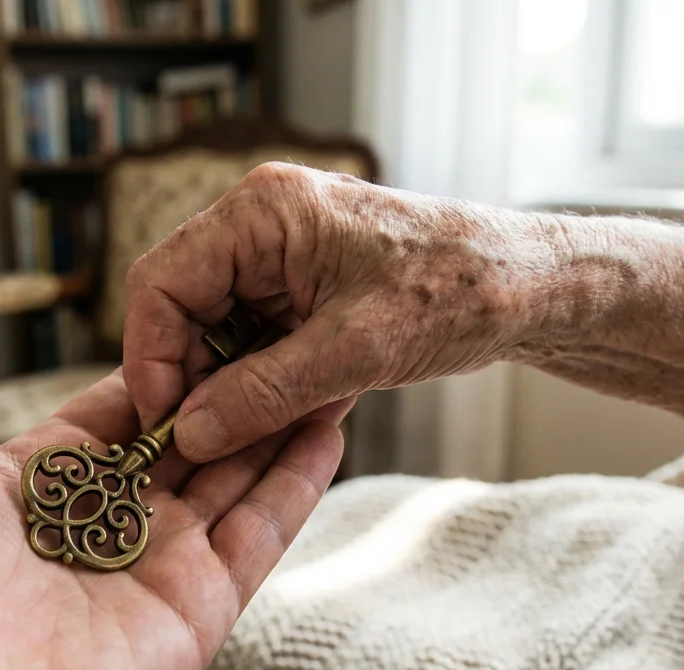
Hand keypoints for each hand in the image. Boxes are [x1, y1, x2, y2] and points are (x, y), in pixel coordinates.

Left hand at [0, 317, 348, 669]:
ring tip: (326, 362)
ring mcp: (148, 573)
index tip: (211, 314)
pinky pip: (254, 541)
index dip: (165, 369)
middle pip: (187, 445)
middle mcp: (96, 528)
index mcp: (32, 488)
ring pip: (232, 484)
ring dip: (278, 425)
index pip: (118, 414)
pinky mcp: (188, 617)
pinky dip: (295, 486)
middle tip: (288, 329)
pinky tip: (328, 427)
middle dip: (234, 390)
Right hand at [122, 161, 569, 462]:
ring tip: (261, 431)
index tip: (167, 423)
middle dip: (191, 378)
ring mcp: (279, 255)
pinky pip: (254, 339)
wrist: (533, 287)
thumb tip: (189, 433)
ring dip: (231, 386)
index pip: (160, 282)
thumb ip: (264, 393)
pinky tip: (296, 411)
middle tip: (207, 443)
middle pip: (181, 309)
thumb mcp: (356, 353)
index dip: (151, 357)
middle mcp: (259, 224)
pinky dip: (264, 382)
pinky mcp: (301, 286)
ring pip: (214, 331)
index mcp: (262, 212)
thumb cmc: (459, 293)